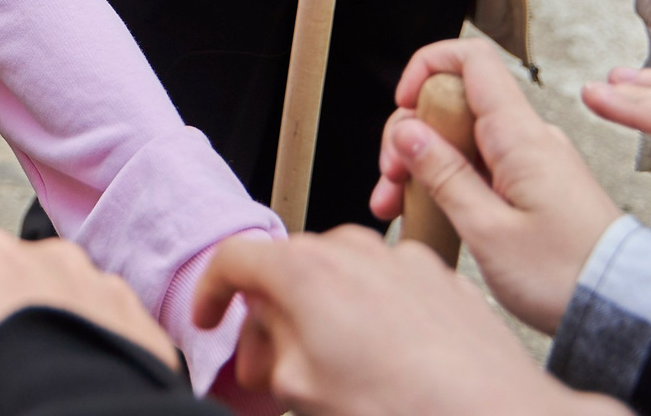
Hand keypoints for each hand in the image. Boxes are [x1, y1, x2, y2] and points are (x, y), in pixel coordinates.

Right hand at [0, 226, 177, 415]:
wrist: (66, 413)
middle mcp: (41, 255)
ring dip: (43, 331)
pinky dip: (89, 351)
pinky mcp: (134, 320)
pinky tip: (70, 384)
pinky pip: (105, 331)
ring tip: (30, 379)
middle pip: (2, 286)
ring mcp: (95, 284)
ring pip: (57, 305)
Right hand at [194, 228, 603, 415]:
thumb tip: (264, 340)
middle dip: (271, 315)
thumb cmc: (406, 409)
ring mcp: (401, 260)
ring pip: (342, 275)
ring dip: (325, 313)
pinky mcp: (442, 278)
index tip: (208, 319)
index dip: (209, 293)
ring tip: (332, 369)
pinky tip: (386, 363)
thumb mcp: (302, 390)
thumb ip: (268, 348)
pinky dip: (374, 314)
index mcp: (306, 271)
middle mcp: (352, 250)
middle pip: (289, 267)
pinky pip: (389, 286)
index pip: (234, 260)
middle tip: (269, 368)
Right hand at [367, 38, 624, 334]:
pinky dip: (447, 182)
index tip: (403, 104)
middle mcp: (528, 137)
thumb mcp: (488, 230)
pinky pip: (480, 165)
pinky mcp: (533, 184)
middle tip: (392, 178)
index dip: (428, 67)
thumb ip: (444, 175)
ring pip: (461, 138)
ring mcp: (531, 160)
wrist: (622, 308)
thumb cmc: (566, 275)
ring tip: (399, 205)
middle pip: (454, 101)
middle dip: (411, 133)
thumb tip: (408, 131)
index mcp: (519, 136)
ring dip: (423, 164)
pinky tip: (426, 212)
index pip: (473, 59)